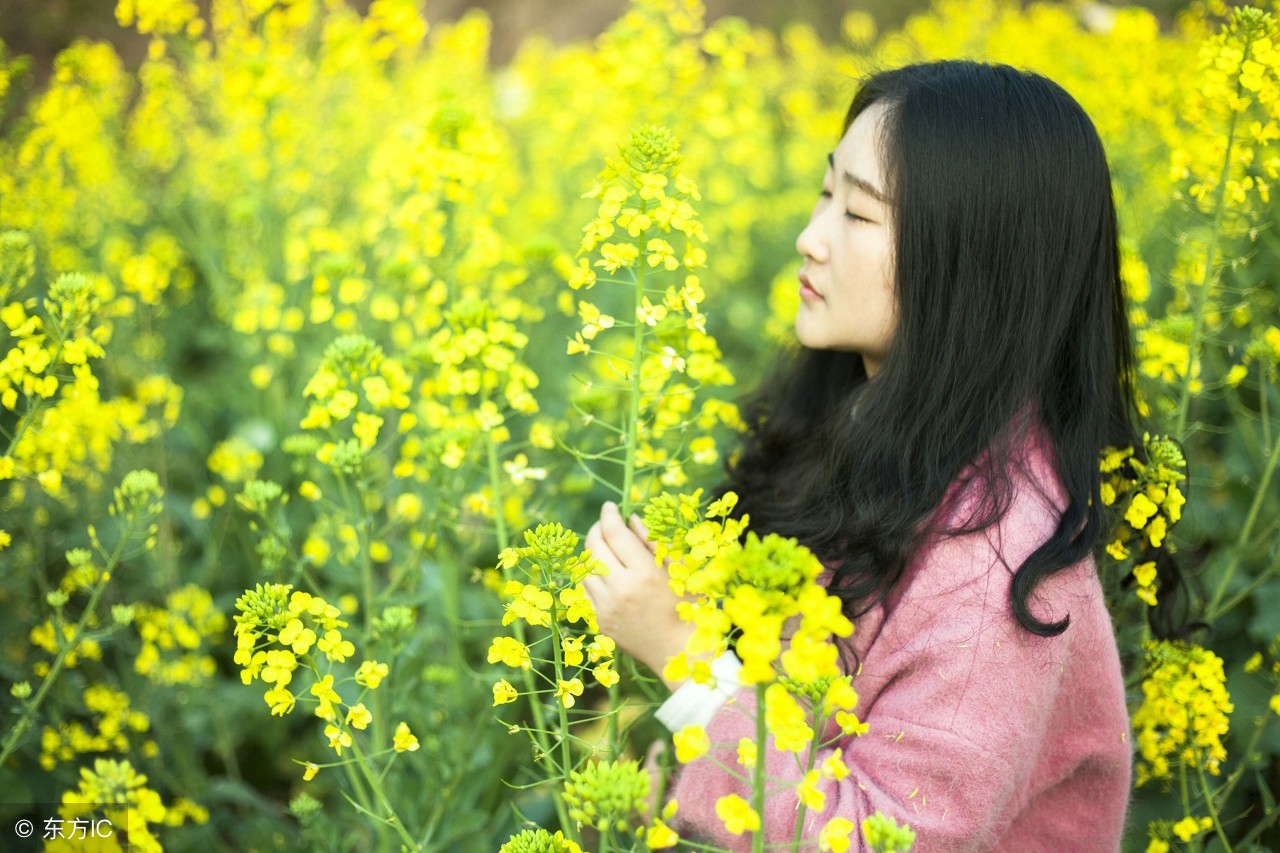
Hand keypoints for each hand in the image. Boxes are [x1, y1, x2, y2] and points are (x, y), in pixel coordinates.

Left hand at [582, 501, 694, 689]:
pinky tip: (604, 573)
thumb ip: (654, 541)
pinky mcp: (600, 622)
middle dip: (596, 529)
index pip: (615, 533)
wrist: (680, 651)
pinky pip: (584, 591)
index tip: (610, 506)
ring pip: (585, 569)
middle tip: (605, 523)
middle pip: (594, 547)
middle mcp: (621, 590)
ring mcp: (606, 608)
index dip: (609, 515)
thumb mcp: (679, 569)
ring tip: (605, 548)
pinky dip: (590, 577)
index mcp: (645, 573)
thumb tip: (630, 518)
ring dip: (592, 553)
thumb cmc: (689, 606)